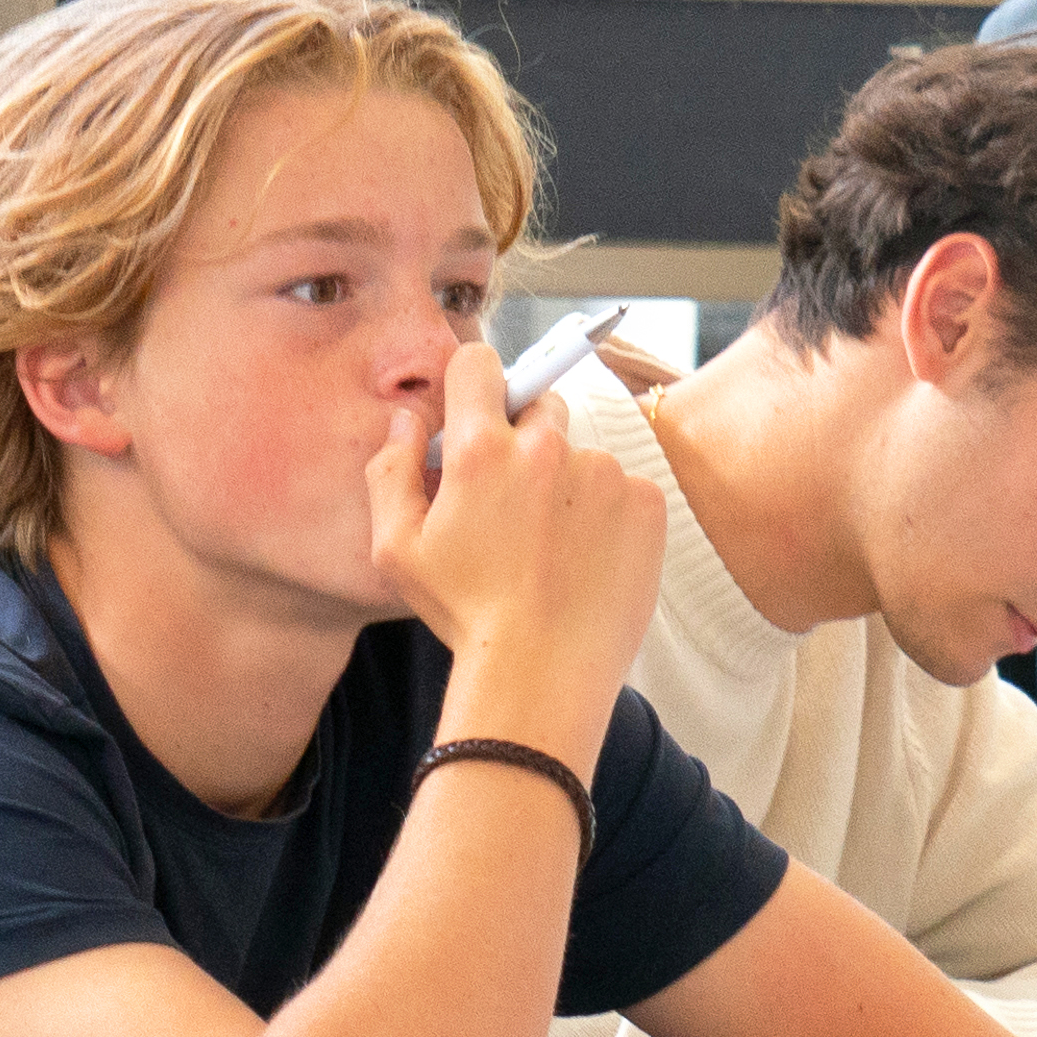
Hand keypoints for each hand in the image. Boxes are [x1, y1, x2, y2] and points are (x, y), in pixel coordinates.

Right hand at [371, 358, 661, 733]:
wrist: (542, 674)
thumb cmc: (464, 614)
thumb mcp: (396, 549)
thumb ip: (391, 469)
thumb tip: (408, 419)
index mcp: (481, 450)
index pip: (479, 363)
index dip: (473, 383)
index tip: (475, 412)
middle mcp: (546, 446)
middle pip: (538, 402)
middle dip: (523, 436)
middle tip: (514, 500)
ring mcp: (603, 472)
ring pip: (581, 453)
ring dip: (566, 481)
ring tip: (552, 547)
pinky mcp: (645, 502)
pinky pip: (623, 487)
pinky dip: (607, 513)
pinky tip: (586, 559)